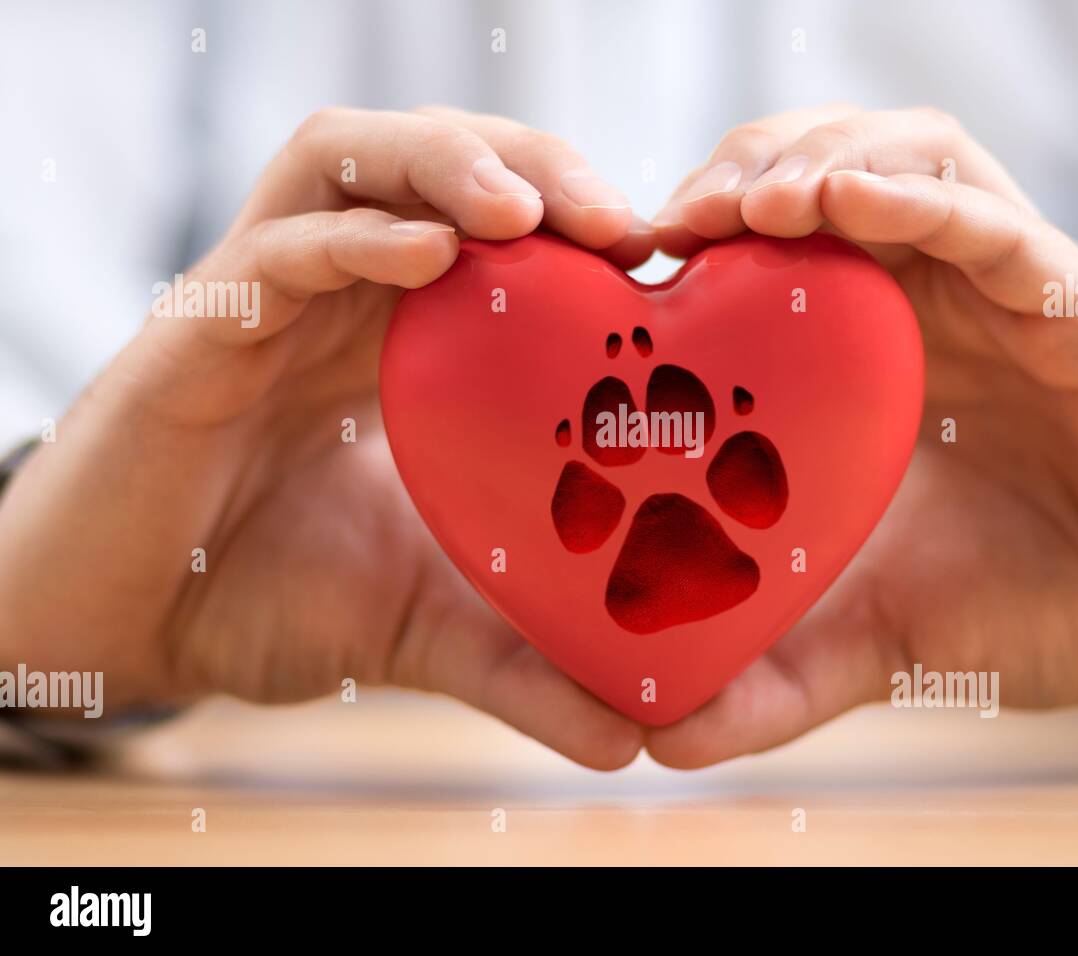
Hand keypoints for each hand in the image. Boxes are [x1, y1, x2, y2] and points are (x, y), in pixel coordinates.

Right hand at [0, 106, 652, 768]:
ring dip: (448, 162)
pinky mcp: (199, 328)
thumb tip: (628, 739)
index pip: (502, 231)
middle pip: (439, 164)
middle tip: (622, 221)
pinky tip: (428, 256)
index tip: (664, 262)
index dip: (583, 225)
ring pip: (351, 161)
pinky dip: (354, 239)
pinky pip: (277, 249)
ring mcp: (268, 298)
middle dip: (535, 168)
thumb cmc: (276, 597)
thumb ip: (521, 666)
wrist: (137, 628)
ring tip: (531, 212)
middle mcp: (343, 296)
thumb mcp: (424, 627)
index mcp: (405, 337)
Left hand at [646, 105, 1077, 766]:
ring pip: (905, 160)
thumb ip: (776, 681)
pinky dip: (919, 196)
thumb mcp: (876, 641)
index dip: (694, 235)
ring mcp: (1005, 296)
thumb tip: (661, 745)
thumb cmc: (1035, 607)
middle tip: (672, 222)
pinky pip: (995, 220)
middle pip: (825, 173)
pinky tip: (849, 202)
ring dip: (818, 162)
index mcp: (875, 359)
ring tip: (746, 209)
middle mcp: (934, 307)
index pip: (772, 249)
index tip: (620, 269)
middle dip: (740, 173)